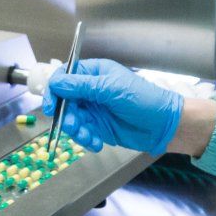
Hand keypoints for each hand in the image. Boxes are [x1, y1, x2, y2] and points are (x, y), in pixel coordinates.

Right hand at [44, 59, 183, 154]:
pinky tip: (96, 143)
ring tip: (88, 137)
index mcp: (94, 73)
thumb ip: (81, 86)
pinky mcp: (97, 126)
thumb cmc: (143, 99)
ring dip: (76, 130)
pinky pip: (82, 133)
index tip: (52, 105)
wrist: (163, 125)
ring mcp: (93, 109)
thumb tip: (55, 83)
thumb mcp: (110, 88)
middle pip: (64, 101)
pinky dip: (85, 139)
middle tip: (72, 125)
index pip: (65, 77)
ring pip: (71, 119)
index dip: (55, 90)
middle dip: (66, 115)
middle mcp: (91, 90)